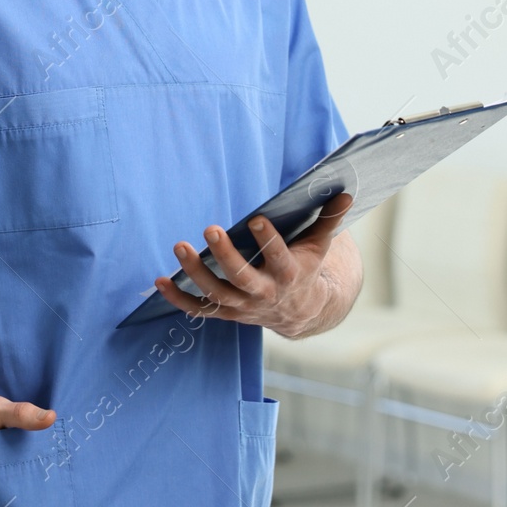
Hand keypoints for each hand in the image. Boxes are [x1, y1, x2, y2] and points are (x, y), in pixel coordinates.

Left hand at [154, 191, 353, 337]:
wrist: (301, 312)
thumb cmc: (306, 266)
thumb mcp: (321, 245)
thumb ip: (330, 219)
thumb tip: (346, 193)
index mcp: (290, 274)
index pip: (279, 256)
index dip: (268, 240)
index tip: (257, 219)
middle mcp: (264, 293)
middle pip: (242, 278)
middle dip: (225, 255)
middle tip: (210, 229)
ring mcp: (243, 306)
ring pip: (216, 293)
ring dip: (195, 272)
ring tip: (179, 246)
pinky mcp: (226, 313)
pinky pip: (198, 309)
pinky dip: (178, 298)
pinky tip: (160, 280)